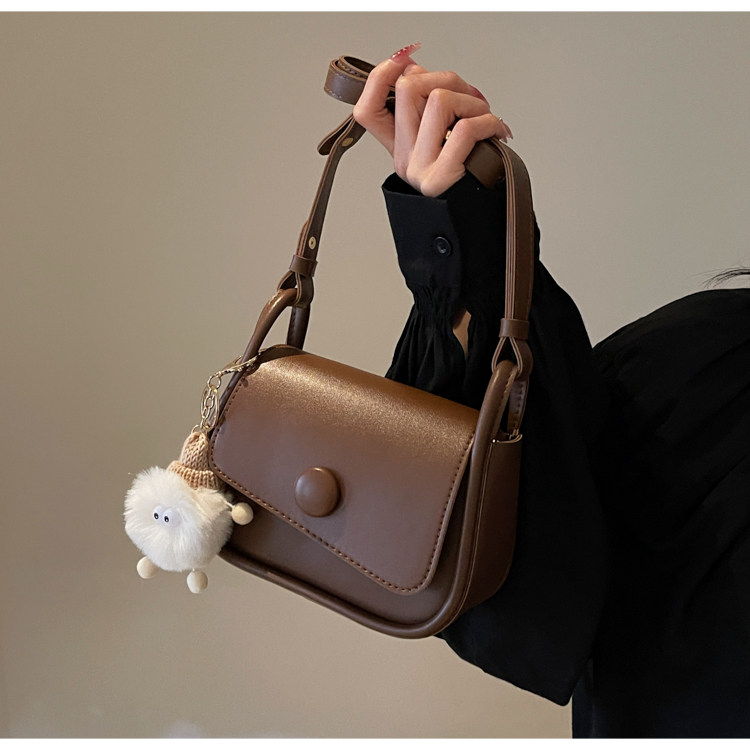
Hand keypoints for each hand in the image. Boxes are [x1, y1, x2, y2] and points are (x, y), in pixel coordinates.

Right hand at [353, 43, 511, 197]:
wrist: (482, 223)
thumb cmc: (473, 180)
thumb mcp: (444, 141)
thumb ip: (430, 110)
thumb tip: (418, 69)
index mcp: (399, 149)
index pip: (367, 110)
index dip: (379, 77)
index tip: (403, 60)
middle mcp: (404, 160)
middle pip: (409, 89)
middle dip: (447, 79)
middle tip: (468, 98)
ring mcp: (419, 170)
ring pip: (439, 99)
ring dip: (472, 100)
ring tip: (484, 118)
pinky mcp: (441, 178)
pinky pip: (466, 128)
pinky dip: (489, 121)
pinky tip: (496, 132)